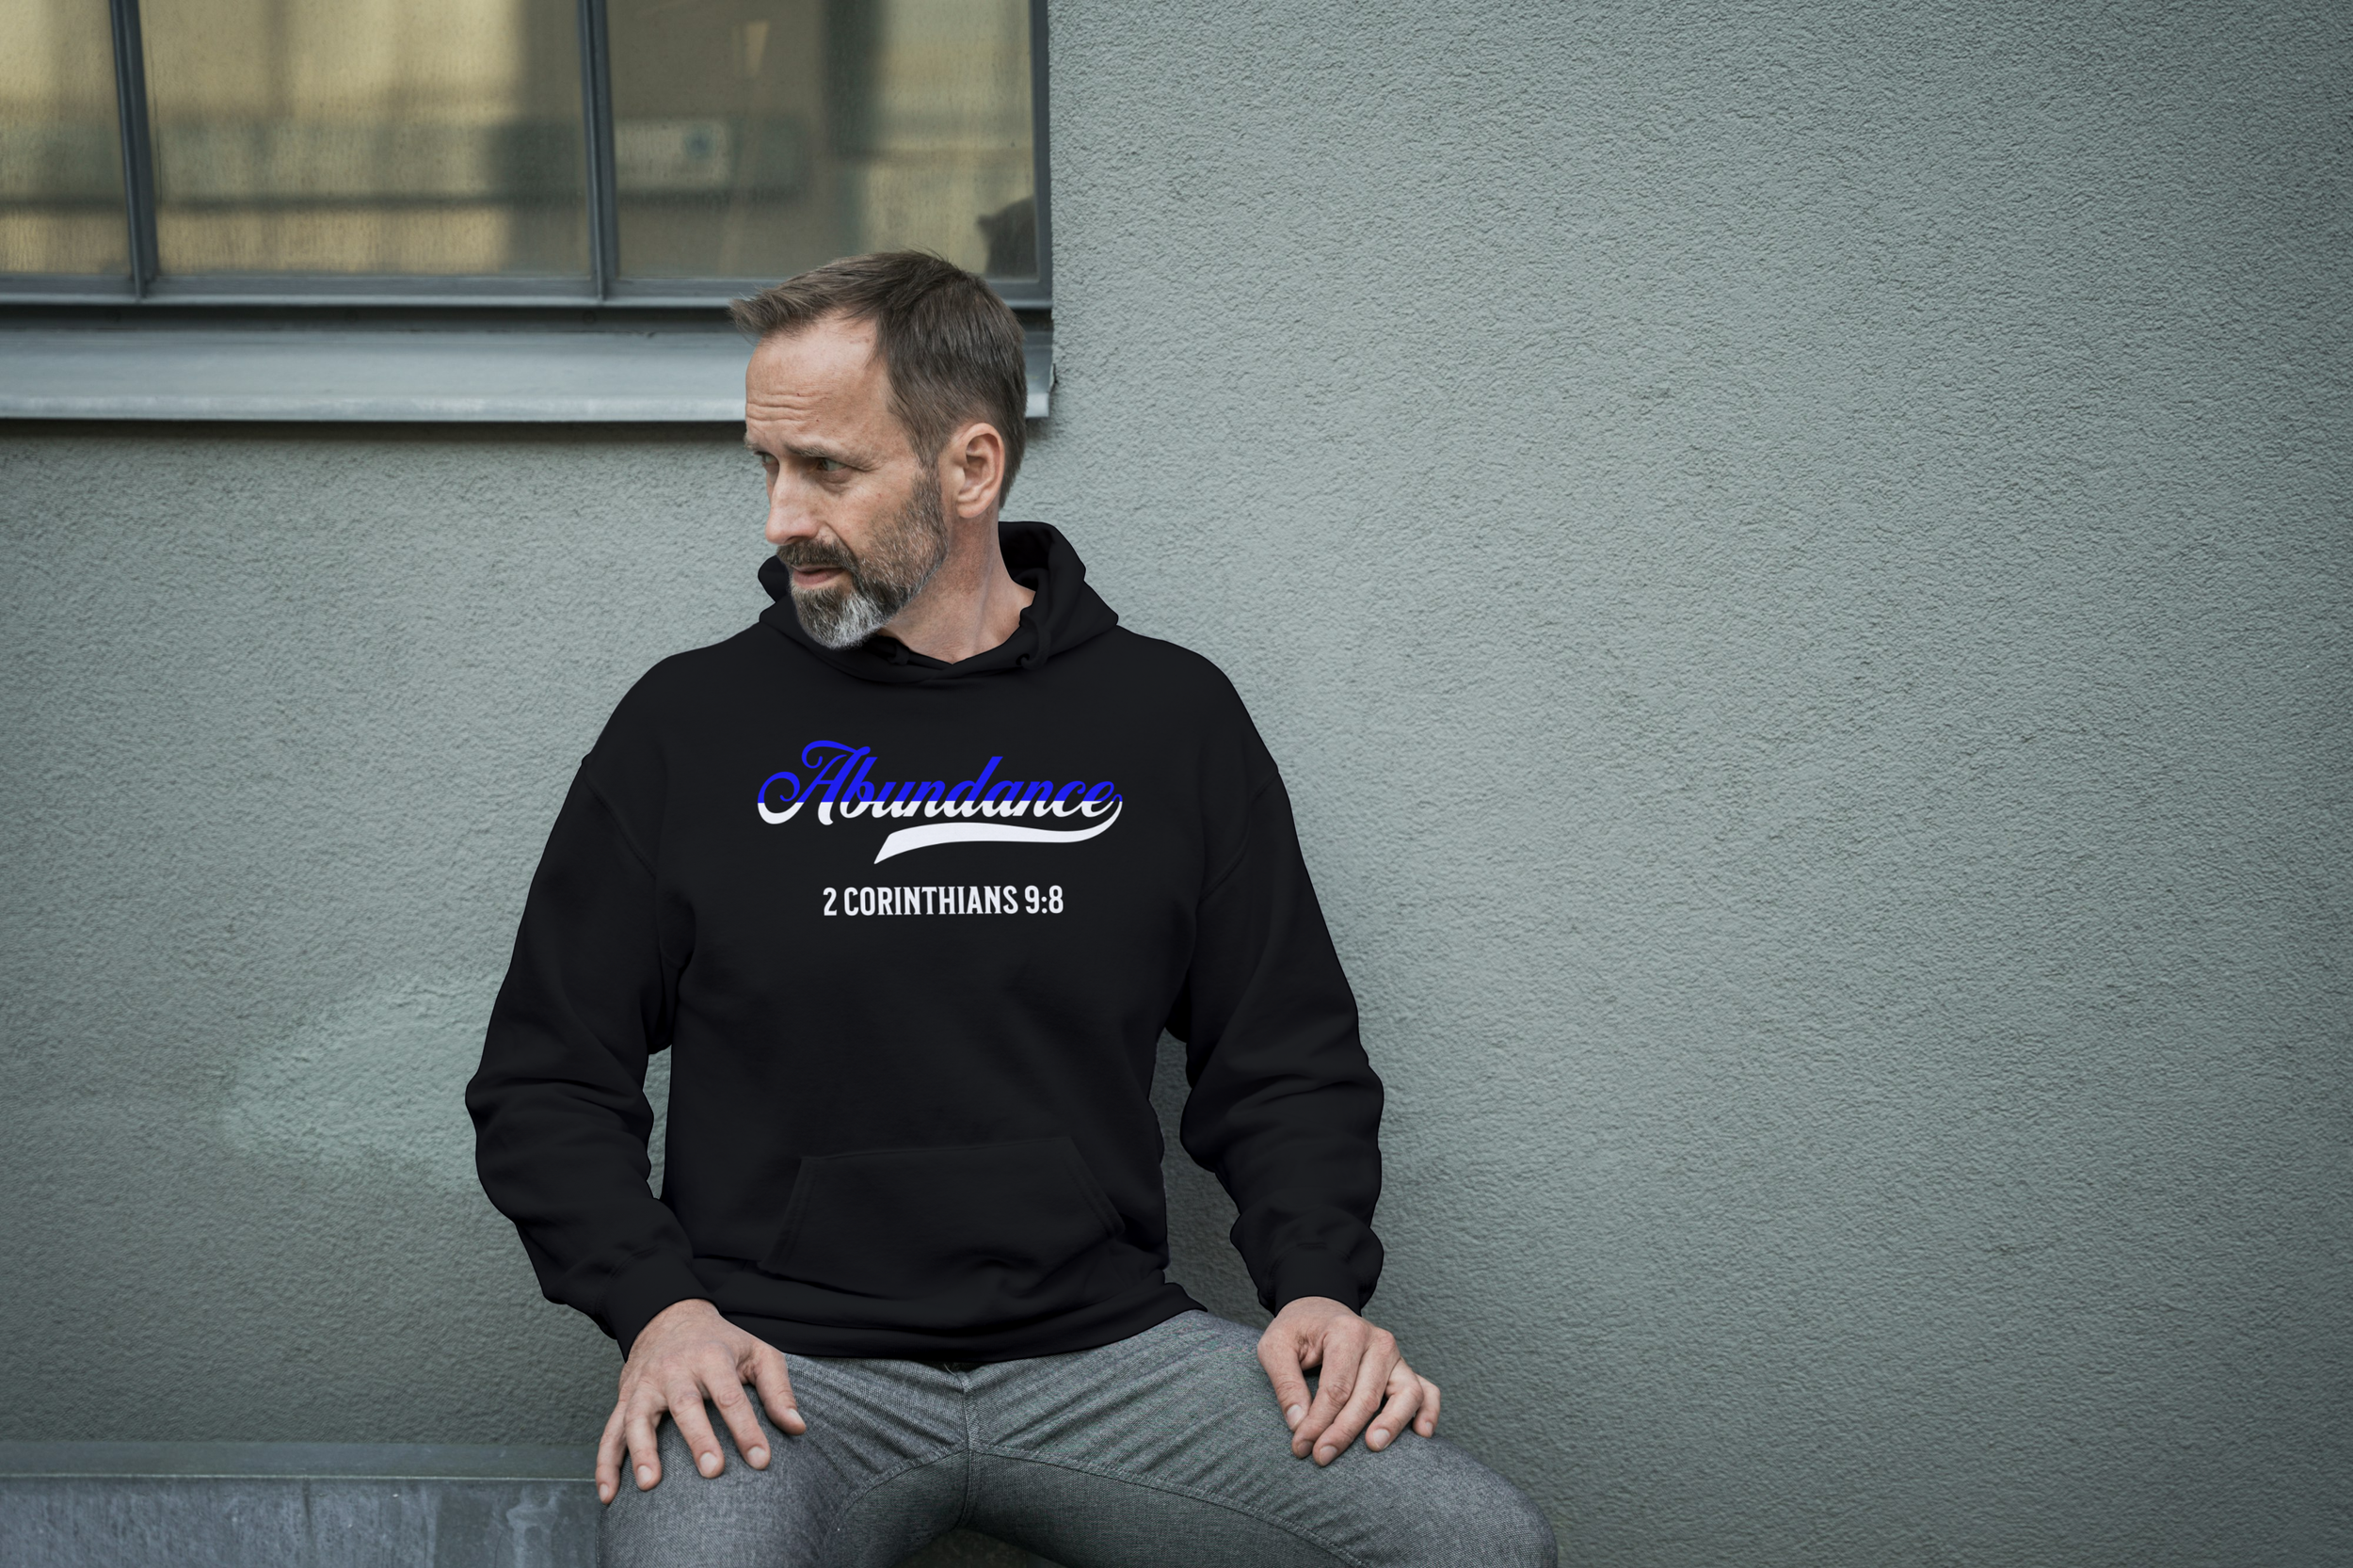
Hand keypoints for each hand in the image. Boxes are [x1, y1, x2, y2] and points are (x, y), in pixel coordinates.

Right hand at [595, 1298, 806, 1502]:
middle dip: (699, 1438)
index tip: (762, 1461)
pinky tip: (608, 1495)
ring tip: (650, 1484)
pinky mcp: (625, 1398)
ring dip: (642, 1451)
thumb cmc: (721, 1343)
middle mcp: (675, 1369)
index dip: (747, 1429)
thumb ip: (778, 1389)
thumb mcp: (757, 1352)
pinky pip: (610, 1432)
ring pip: (638, 1417)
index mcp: (711, 1357)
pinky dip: (606, 1464)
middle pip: (685, 1404)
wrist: (670, 1316)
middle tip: (713, 1471)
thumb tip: (798, 1428)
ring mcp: (646, 1384)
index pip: (730, 1395)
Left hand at [1256, 1296, 1440, 1465]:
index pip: (1336, 1388)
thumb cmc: (1297, 1331)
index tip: (1301, 1446)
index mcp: (1346, 1330)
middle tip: (1322, 1457)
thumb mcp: (1274, 1346)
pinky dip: (1429, 1412)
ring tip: (1373, 1446)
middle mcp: (1378, 1341)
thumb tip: (1298, 1423)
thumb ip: (1285, 1383)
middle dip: (1343, 1432)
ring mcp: (1396, 1356)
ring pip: (1407, 1394)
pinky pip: (1428, 1391)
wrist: (1318, 1311)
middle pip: (1367, 1396)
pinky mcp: (1405, 1369)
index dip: (1318, 1422)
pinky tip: (1422, 1434)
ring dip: (1392, 1424)